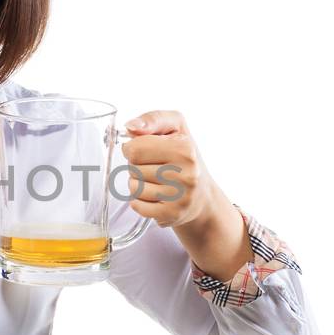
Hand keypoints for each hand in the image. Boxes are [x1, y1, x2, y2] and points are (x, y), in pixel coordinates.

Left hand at [118, 110, 221, 227]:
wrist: (202, 195)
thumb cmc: (184, 158)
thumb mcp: (176, 128)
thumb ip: (153, 119)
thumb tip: (131, 126)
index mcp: (184, 148)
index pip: (134, 148)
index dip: (133, 148)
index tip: (144, 151)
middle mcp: (186, 173)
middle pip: (132, 168)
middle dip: (137, 167)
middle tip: (154, 167)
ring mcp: (180, 196)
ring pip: (133, 188)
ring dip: (138, 184)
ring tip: (155, 182)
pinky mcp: (172, 214)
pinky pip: (137, 206)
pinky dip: (140, 201)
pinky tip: (154, 196)